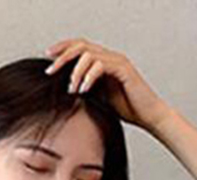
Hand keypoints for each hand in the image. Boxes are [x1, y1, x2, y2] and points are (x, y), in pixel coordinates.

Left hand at [43, 38, 171, 131]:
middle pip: (81, 46)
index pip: (79, 47)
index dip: (62, 49)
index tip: (47, 60)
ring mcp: (117, 62)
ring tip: (71, 89)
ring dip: (75, 72)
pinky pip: (101, 66)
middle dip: (62, 56)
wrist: (148, 116)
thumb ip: (85, 88)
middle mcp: (110, 57)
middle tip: (50, 70)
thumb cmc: (126, 109)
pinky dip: (89, 77)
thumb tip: (65, 88)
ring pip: (89, 55)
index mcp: (103, 61)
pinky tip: (83, 90)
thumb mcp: (98, 98)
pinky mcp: (124, 70)